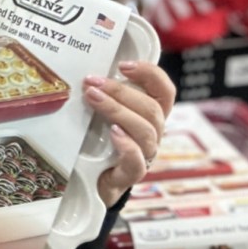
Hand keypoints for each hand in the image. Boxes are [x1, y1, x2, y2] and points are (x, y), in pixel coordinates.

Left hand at [83, 61, 175, 206]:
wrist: (90, 183)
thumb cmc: (96, 143)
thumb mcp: (99, 115)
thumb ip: (100, 97)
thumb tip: (83, 74)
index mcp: (149, 116)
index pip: (164, 91)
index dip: (150, 74)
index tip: (123, 65)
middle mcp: (152, 134)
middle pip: (151, 108)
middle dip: (121, 91)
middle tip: (92, 82)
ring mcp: (144, 156)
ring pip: (146, 130)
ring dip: (118, 110)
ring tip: (93, 99)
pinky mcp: (129, 175)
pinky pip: (138, 161)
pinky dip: (127, 145)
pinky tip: (113, 133)